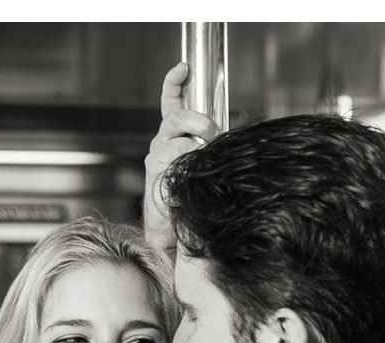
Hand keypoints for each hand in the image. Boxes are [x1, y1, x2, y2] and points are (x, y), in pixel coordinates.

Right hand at [145, 62, 222, 256]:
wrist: (173, 232)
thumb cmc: (192, 200)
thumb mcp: (206, 167)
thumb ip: (212, 148)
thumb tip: (229, 138)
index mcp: (173, 137)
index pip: (170, 103)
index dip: (174, 83)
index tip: (182, 68)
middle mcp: (161, 143)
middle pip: (176, 115)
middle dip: (198, 118)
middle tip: (213, 131)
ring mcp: (156, 156)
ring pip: (177, 135)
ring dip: (197, 140)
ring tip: (207, 154)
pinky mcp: (155, 171)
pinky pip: (176, 155)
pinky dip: (190, 160)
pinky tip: (195, 174)